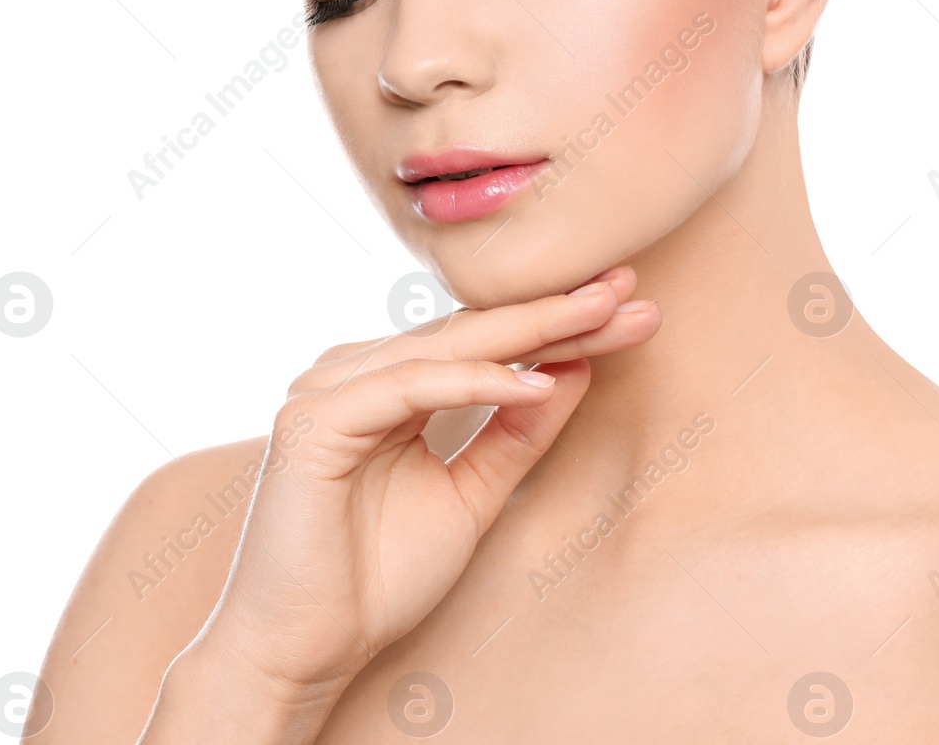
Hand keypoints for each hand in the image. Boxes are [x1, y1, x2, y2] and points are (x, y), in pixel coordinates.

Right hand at [193, 264, 659, 706]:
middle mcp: (356, 373)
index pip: (485, 342)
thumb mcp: (474, 495)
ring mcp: (329, 389)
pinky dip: (474, 381)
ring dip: (530, 330)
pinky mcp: (312, 418)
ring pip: (446, 345)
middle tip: (629, 289)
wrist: (307, 650)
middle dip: (558, 312)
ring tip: (601, 316)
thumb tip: (578, 366)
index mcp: (389, 385)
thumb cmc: (377, 578)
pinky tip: (536, 383)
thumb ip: (518, 434)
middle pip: (473, 332)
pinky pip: (408, 386)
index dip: (558, 324)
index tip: (631, 308)